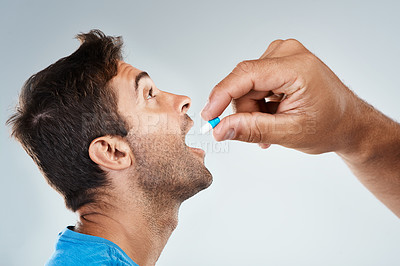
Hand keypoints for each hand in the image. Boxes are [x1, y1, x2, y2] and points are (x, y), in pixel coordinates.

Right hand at [201, 39, 357, 153]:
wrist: (348, 122)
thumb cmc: (330, 126)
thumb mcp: (290, 133)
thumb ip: (252, 130)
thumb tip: (221, 129)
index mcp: (296, 67)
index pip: (246, 75)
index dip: (221, 96)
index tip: (208, 117)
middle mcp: (288, 53)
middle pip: (244, 83)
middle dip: (246, 112)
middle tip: (261, 135)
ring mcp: (283, 55)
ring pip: (246, 86)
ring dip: (253, 110)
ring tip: (274, 126)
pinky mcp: (279, 62)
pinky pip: (253, 84)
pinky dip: (258, 104)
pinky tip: (273, 116)